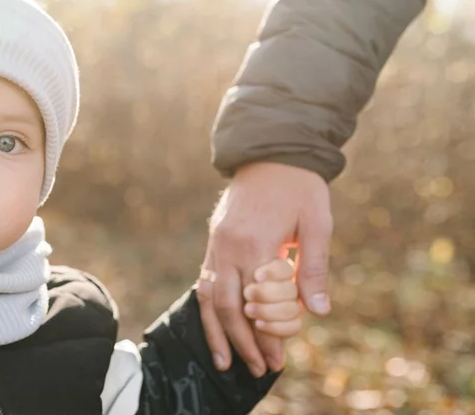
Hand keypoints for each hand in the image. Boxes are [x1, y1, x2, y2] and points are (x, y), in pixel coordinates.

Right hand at [197, 161, 331, 376]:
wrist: (271, 152)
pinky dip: (210, 308)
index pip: (257, 302)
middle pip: (228, 306)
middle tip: (256, 369)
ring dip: (216, 332)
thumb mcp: (317, 223)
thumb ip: (313, 267)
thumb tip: (317, 310)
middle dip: (241, 342)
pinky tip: (217, 326)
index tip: (277, 361)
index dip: (267, 334)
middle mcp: (228, 247)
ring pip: (209, 297)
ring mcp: (216, 244)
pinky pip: (206, 281)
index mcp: (255, 242)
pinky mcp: (214, 241)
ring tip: (224, 360)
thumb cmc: (299, 187)